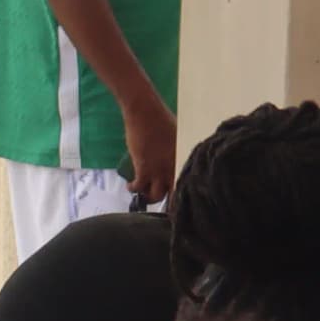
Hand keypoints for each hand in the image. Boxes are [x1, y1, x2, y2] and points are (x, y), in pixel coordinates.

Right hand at [119, 93, 178, 208]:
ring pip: (155, 196)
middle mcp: (174, 168)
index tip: (181, 204)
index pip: (189, 185)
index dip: (185, 197)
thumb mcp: (178, 137)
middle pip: (175, 197)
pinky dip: (132, 189)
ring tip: (144, 193)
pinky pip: (138, 187)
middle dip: (170, 206)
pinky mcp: (143, 169)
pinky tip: (130, 186)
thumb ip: (179, 152)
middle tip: (164, 207)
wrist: (144, 112)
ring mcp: (159, 170)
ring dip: (149, 197)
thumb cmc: (161, 120)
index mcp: (185, 160)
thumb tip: (179, 159)